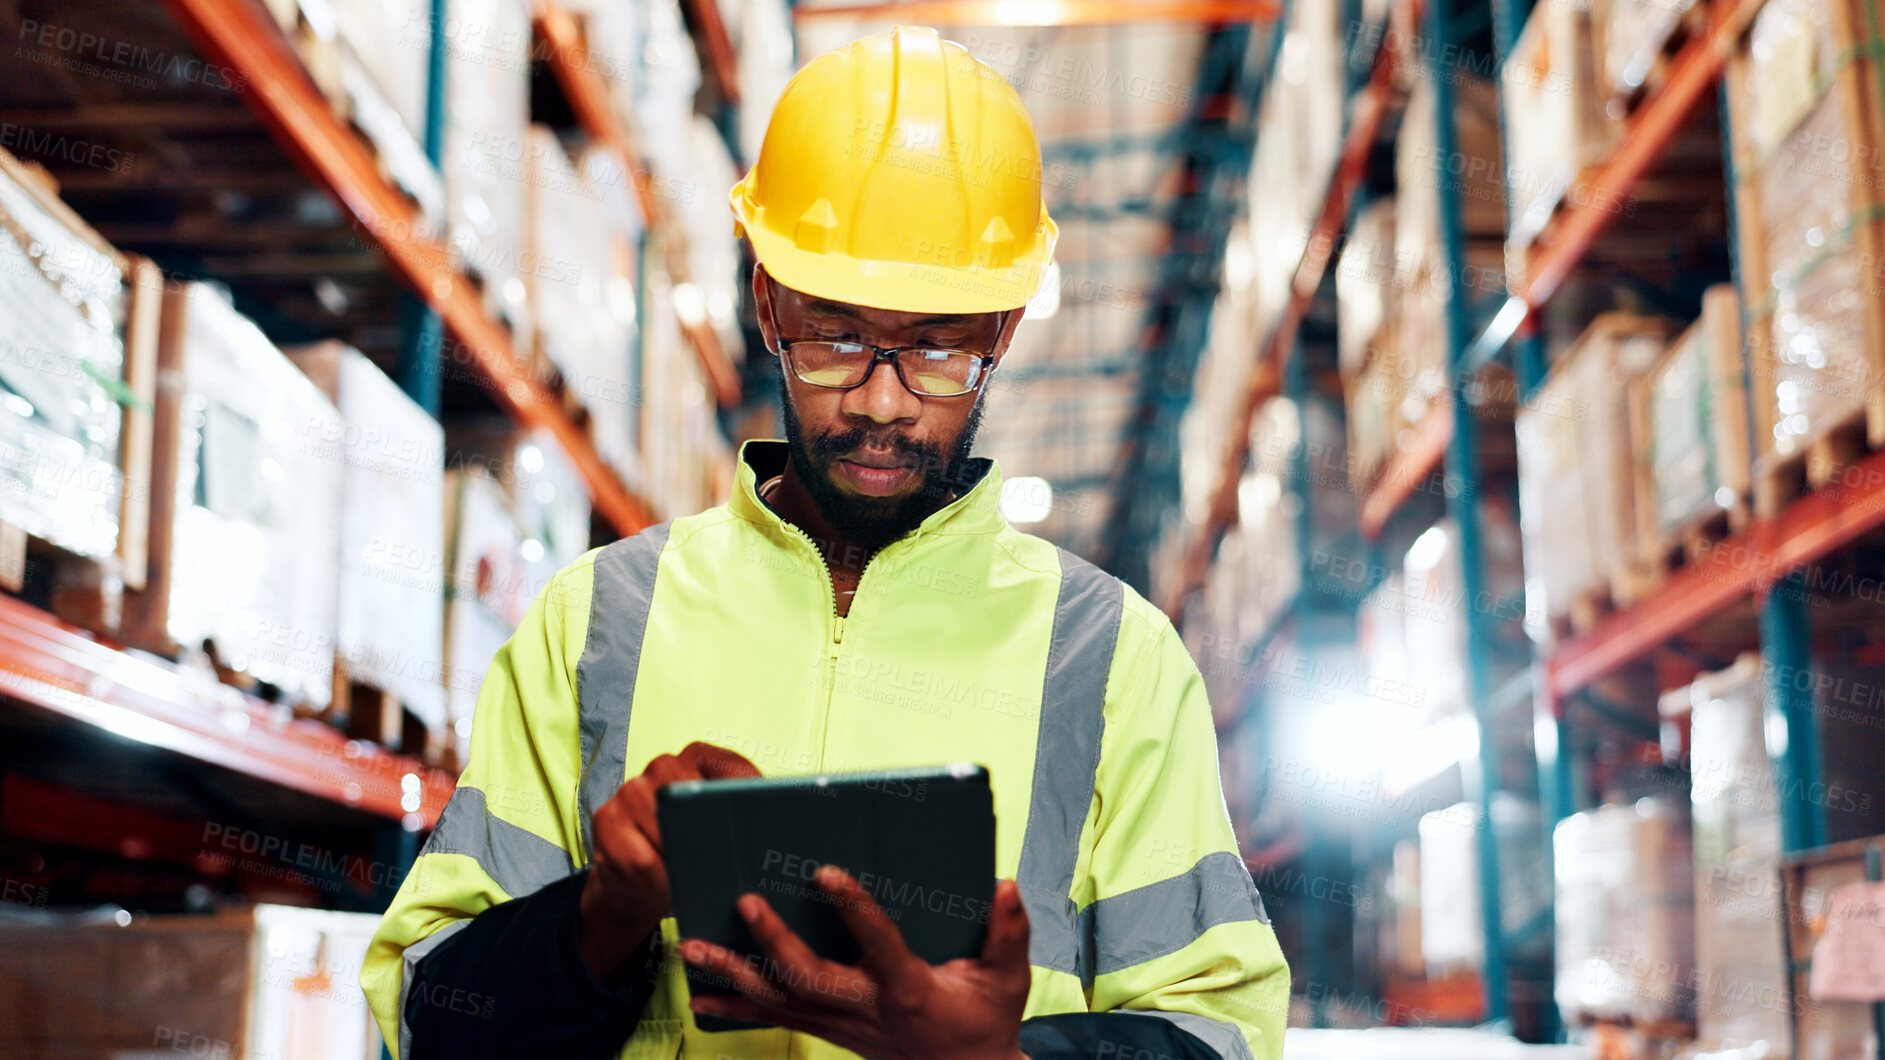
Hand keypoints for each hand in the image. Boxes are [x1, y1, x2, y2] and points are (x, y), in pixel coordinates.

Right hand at [579, 740, 761, 987]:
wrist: (639, 883)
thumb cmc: (692, 854)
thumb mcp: (724, 835)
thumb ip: (746, 820)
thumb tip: (778, 829)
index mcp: (701, 759)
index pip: (733, 769)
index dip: (749, 799)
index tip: (765, 823)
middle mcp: (665, 766)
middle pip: (694, 796)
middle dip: (711, 836)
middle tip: (724, 864)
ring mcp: (632, 789)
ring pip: (664, 827)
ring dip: (681, 861)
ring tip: (689, 876)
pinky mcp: (606, 818)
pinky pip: (639, 857)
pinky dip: (657, 878)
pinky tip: (662, 883)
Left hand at [680, 865, 1032, 1059]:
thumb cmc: (985, 1020)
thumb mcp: (1008, 979)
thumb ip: (1008, 932)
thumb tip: (1004, 885)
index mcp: (910, 989)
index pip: (879, 945)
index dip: (853, 910)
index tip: (827, 872)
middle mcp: (868, 1009)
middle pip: (810, 979)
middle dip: (773, 943)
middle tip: (746, 903)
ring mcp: (842, 1024)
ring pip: (779, 1000)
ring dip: (733, 974)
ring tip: (692, 945)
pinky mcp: (830, 1030)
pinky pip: (775, 1018)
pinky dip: (736, 1008)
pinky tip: (700, 997)